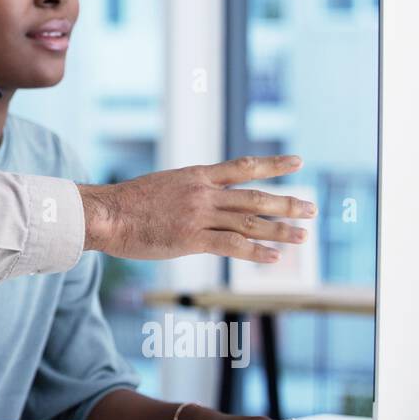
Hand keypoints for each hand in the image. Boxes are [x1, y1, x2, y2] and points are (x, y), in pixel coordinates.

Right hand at [79, 154, 316, 262]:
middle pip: (255, 196)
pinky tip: (275, 257)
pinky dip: (256, 252)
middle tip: (312, 208)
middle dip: (287, 202)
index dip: (274, 165)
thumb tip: (204, 197)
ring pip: (249, 221)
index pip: (244, 167)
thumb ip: (188, 190)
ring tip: (303, 235)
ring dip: (280, 229)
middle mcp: (203, 193)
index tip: (298, 162)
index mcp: (197, 176)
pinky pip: (231, 245)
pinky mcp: (190, 239)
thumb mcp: (163, 185)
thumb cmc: (128, 203)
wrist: (106, 214)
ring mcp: (198, 215)